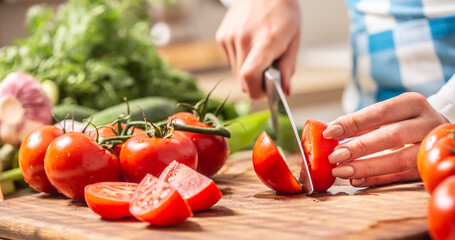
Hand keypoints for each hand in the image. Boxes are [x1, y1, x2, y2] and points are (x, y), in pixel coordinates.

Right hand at [216, 0, 300, 98]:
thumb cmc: (283, 13)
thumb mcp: (294, 40)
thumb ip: (288, 68)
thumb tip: (285, 91)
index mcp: (265, 41)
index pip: (250, 75)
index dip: (256, 91)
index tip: (265, 92)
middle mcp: (243, 39)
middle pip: (242, 80)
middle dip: (255, 82)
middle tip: (267, 71)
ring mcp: (230, 37)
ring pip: (236, 72)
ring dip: (247, 70)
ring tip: (259, 52)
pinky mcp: (222, 36)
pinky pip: (230, 61)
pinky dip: (240, 60)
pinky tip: (250, 45)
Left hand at [323, 92, 448, 186]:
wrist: (436, 135)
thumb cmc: (404, 122)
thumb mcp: (388, 116)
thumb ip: (362, 122)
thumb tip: (329, 131)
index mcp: (413, 104)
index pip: (380, 112)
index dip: (353, 122)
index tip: (329, 132)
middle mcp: (428, 123)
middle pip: (391, 136)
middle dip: (359, 147)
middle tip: (334, 156)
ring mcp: (431, 147)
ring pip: (399, 159)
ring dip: (366, 167)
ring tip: (341, 171)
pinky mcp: (429, 168)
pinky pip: (402, 176)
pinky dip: (377, 179)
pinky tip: (357, 180)